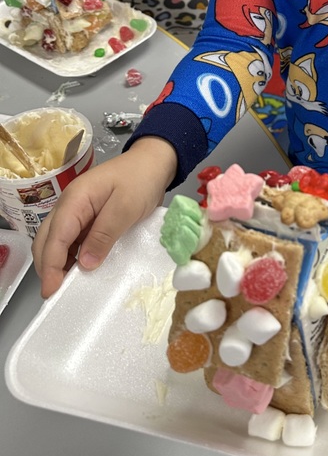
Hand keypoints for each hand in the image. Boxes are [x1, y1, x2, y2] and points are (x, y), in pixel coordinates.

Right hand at [32, 138, 176, 298]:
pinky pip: (71, 238)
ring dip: (56, 262)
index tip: (51, 290)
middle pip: (46, 239)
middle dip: (47, 266)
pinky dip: (69, 255)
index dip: (51, 265)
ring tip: (65, 285)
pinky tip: (78, 269)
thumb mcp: (126, 208)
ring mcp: (76, 210)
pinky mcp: (86, 216)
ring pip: (56, 240)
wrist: (153, 162)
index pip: (54, 236)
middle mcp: (69, 205)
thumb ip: (104, 235)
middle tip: (54, 293)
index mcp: (75, 199)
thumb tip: (85, 264)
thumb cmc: (140, 180)